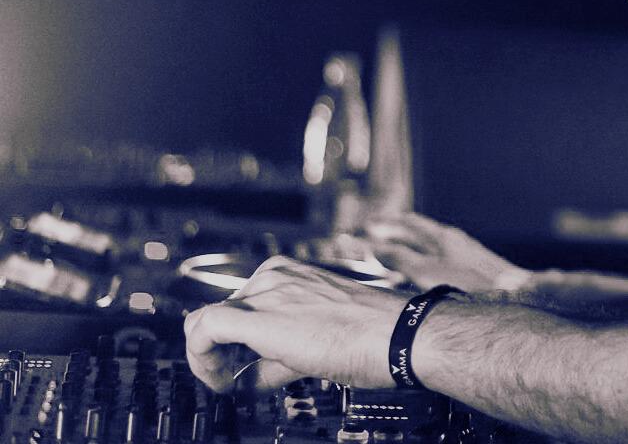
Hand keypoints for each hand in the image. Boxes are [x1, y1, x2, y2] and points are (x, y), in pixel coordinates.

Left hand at [184, 255, 404, 392]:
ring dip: (210, 358)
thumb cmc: (372, 336)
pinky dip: (200, 359)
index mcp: (289, 273)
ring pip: (204, 321)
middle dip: (221, 353)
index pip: (236, 305)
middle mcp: (274, 275)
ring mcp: (267, 291)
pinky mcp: (261, 315)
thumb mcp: (316, 336)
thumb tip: (250, 377)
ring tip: (232, 384)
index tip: (236, 368)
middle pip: (218, 314)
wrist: (396, 334)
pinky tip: (222, 382)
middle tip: (235, 381)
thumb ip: (277, 353)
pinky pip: (204, 329)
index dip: (227, 344)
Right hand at [364, 212, 528, 291]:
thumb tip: (375, 246)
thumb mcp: (425, 271)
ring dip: (410, 247)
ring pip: (430, 245)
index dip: (386, 223)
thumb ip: (399, 257)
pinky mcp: (472, 268)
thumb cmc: (469, 284)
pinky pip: (441, 259)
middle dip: (396, 233)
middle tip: (375, 236)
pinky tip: (424, 277)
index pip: (408, 222)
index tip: (368, 225)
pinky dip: (425, 262)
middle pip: (419, 232)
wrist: (511, 293)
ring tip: (394, 256)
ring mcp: (464, 253)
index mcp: (441, 236)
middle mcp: (453, 240)